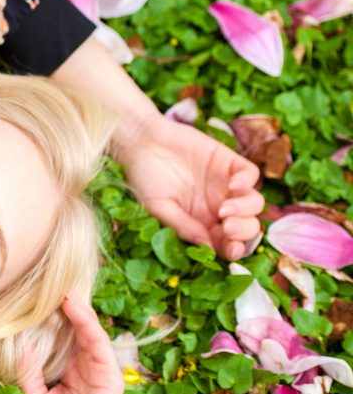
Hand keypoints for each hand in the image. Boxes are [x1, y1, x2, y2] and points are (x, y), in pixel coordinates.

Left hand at [19, 297, 123, 393]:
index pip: (65, 339)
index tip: (38, 297)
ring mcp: (102, 374)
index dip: (55, 318)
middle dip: (67, 309)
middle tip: (51, 284)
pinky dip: (88, 325)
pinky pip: (100, 346)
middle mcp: (88, 370)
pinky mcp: (112, 379)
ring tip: (63, 289)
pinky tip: (75, 309)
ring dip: (78, 310)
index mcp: (72, 374)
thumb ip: (28, 371)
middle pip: (79, 332)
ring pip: (91, 333)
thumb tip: (20, 345)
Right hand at [116, 114, 264, 260]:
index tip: (231, 250)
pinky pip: (251, 174)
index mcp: (202, 224)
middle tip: (227, 228)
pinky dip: (248, 181)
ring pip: (254, 203)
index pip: (227, 243)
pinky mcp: (228, 162)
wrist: (139, 143)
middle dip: (243, 231)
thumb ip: (183, 227)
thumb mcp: (158, 208)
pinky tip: (233, 184)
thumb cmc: (143, 179)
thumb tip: (208, 249)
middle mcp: (218, 207)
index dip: (234, 249)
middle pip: (247, 226)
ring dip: (246, 210)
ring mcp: (226, 185)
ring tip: (225, 209)